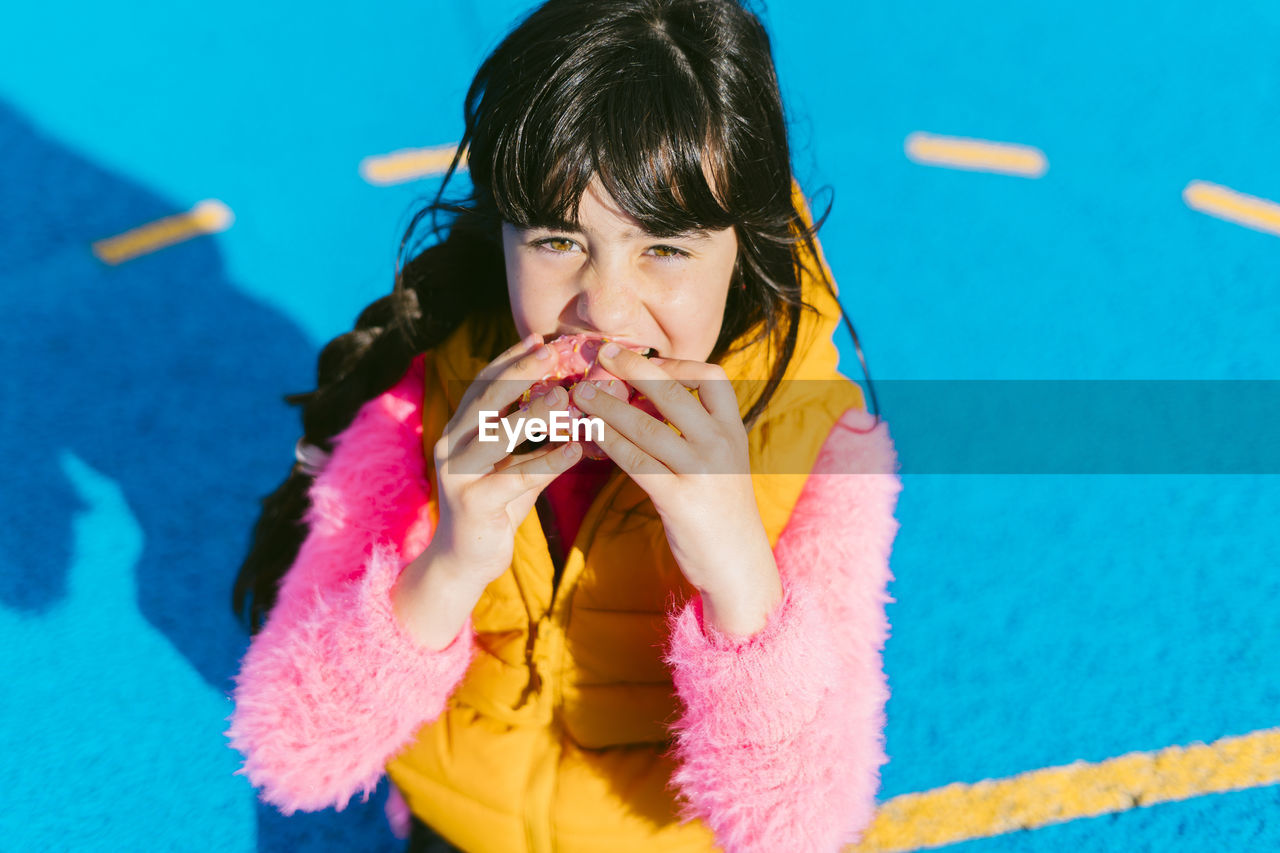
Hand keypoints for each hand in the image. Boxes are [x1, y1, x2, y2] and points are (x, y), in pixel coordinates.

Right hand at [427, 333, 581, 591]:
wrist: (466, 559)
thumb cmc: (497, 503)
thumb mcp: (516, 461)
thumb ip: (536, 433)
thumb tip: (576, 399)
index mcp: (460, 428)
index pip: (482, 382)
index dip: (510, 359)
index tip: (540, 338)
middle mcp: (451, 444)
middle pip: (485, 400)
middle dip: (519, 373)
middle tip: (552, 352)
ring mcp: (457, 474)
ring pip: (497, 436)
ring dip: (533, 414)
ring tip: (567, 397)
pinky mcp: (472, 504)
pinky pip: (514, 478)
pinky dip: (546, 462)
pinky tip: (575, 451)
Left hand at [569, 344, 780, 630]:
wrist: (739, 566)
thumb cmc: (721, 511)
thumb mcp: (720, 462)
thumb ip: (695, 432)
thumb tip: (647, 399)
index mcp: (733, 430)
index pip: (712, 377)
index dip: (675, 362)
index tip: (644, 358)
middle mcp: (721, 444)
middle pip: (675, 391)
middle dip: (634, 368)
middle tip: (603, 353)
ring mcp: (703, 471)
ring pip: (648, 425)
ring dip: (609, 405)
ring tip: (581, 393)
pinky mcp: (680, 500)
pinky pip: (637, 461)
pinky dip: (609, 442)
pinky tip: (589, 433)